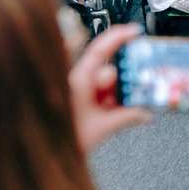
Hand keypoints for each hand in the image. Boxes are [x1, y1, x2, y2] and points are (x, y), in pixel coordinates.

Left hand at [68, 23, 150, 152]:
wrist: (43, 157)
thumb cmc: (60, 140)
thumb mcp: (100, 128)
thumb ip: (126, 117)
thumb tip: (145, 112)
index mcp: (79, 80)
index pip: (101, 49)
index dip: (119, 37)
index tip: (135, 31)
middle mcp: (76, 82)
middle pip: (107, 70)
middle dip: (120, 83)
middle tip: (129, 95)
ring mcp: (76, 92)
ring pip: (104, 86)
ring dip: (114, 97)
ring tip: (116, 113)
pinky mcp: (76, 103)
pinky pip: (98, 96)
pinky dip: (109, 104)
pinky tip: (114, 114)